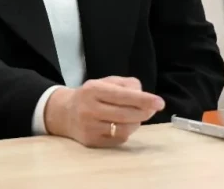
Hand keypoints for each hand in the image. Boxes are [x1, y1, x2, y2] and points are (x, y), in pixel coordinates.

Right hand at [43, 76, 164, 147]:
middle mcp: (89, 109)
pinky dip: (126, 132)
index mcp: (92, 90)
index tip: (160, 103)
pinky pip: (118, 139)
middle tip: (153, 109)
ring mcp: (89, 127)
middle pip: (125, 114)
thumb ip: (126, 85)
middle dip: (144, 112)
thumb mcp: (104, 82)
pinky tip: (123, 125)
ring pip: (124, 129)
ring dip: (136, 123)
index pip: (122, 96)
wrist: (64, 113)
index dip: (143, 99)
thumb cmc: (90, 96)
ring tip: (136, 116)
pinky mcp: (92, 141)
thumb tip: (145, 96)